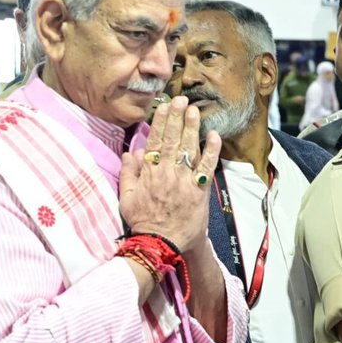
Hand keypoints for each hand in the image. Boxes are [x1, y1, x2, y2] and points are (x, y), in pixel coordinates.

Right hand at [118, 96, 220, 253]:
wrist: (162, 243)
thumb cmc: (144, 222)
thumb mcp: (127, 198)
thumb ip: (128, 174)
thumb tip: (132, 152)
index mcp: (149, 173)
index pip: (155, 141)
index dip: (160, 122)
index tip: (164, 106)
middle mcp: (167, 173)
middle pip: (172, 140)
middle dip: (176, 117)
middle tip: (181, 99)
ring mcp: (184, 181)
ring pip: (188, 149)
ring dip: (191, 127)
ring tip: (194, 110)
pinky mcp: (199, 190)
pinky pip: (207, 167)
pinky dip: (211, 150)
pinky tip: (214, 135)